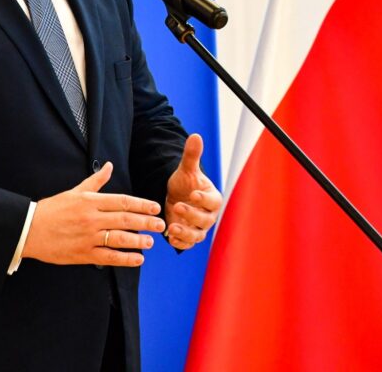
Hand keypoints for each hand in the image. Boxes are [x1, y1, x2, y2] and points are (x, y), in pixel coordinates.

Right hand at [23, 162, 165, 266]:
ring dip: (138, 240)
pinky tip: (138, 259)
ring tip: (151, 242)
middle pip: (125, 219)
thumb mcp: (75, 191)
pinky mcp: (82, 254)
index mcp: (91, 201)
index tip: (156, 208)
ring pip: (119, 238)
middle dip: (146, 222)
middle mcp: (91, 218)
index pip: (123, 201)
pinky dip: (124, 259)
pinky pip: (108, 257)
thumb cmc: (52, 209)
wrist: (28, 229)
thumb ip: (96, 181)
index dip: (142, 204)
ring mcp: (87, 237)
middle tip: (161, 225)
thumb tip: (109, 165)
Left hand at [165, 134, 221, 250]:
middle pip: (205, 220)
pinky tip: (168, 238)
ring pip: (197, 235)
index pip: (213, 201)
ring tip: (171, 227)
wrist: (177, 196)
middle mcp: (209, 216)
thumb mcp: (186, 169)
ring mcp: (199, 228)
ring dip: (185, 233)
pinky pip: (187, 244)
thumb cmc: (185, 182)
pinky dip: (179, 243)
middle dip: (191, 215)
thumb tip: (195, 136)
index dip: (204, 198)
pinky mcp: (189, 237)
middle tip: (177, 206)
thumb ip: (192, 155)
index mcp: (212, 199)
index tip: (193, 193)